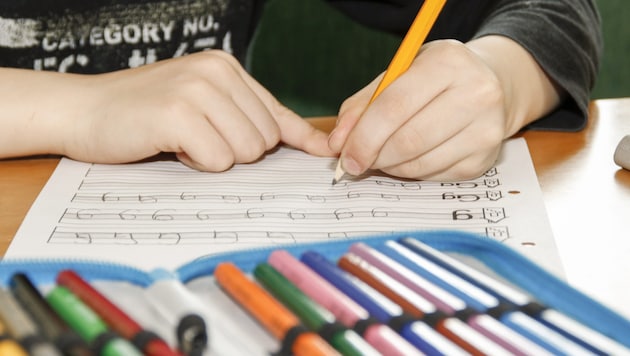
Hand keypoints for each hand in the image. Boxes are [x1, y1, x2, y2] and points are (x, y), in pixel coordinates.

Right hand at [0, 51, 333, 169]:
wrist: (83, 110)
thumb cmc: (144, 115)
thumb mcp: (202, 105)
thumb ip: (248, 119)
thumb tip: (308, 142)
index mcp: (227, 68)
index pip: (278, 113)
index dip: (301, 138)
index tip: (326, 152)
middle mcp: (216, 71)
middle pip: (265, 140)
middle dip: (234, 152)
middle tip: (196, 138)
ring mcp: (197, 89)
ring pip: (246, 152)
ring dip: (214, 158)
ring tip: (182, 140)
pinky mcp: (178, 113)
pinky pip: (217, 161)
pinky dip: (195, 164)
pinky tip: (171, 145)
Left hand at [328, 37, 560, 180]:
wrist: (494, 84)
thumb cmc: (436, 79)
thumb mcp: (399, 74)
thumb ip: (362, 104)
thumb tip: (336, 144)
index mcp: (447, 62)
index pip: (394, 107)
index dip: (363, 136)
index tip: (346, 156)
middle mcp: (475, 93)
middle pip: (408, 140)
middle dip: (375, 157)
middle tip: (360, 161)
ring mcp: (486, 129)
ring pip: (420, 164)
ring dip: (392, 167)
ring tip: (386, 155)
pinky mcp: (486, 157)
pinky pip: (435, 176)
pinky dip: (413, 172)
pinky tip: (413, 157)